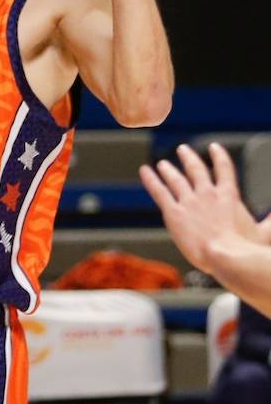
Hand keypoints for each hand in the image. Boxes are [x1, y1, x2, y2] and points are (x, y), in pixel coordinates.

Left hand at [139, 142, 246, 271]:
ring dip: (168, 170)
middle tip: (183, 150)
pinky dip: (151, 180)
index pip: (224, 169)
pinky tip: (145, 171)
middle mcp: (207, 194)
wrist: (225, 255)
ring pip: (176, 180)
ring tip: (162, 164)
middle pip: (196, 170)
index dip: (219, 157)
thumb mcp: (264, 232)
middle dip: (189, 158)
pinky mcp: (174, 213)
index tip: (214, 148)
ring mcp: (189, 202)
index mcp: (229, 196)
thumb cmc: (245, 249)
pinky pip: (160, 191)